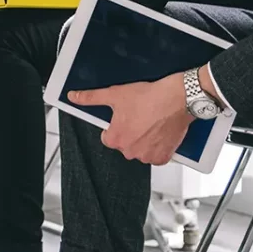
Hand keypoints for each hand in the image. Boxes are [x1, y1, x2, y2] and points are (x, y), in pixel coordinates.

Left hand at [68, 73, 191, 164]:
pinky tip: (159, 131)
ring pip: (140, 150)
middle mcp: (130, 151)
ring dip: (144, 140)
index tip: (124, 117)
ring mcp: (147, 156)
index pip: (107, 138)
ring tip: (151, 122)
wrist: (177, 99)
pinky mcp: (163, 157)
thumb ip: (91, 98)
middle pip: (125, 144)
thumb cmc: (149, 97)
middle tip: (139, 116)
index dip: (115, 126)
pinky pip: (156, 156)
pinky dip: (157, 146)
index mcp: (115, 139)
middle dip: (130, 132)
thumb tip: (74, 97)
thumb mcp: (115, 94)